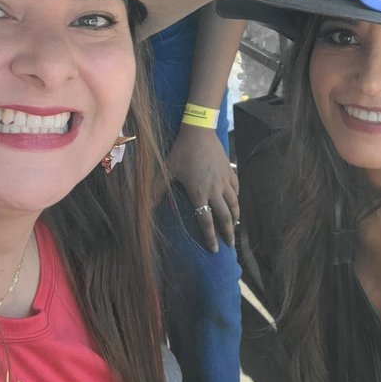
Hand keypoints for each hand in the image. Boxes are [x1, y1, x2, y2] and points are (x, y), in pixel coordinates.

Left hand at [165, 123, 238, 252]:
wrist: (199, 131)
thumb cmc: (181, 152)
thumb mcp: (167, 170)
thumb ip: (156, 189)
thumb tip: (143, 206)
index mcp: (199, 193)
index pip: (206, 221)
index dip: (211, 237)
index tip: (215, 250)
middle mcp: (214, 190)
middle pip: (225, 216)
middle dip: (228, 233)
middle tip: (230, 245)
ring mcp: (224, 180)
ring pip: (234, 203)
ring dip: (235, 217)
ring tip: (236, 226)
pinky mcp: (229, 170)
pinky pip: (236, 188)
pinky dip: (237, 197)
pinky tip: (236, 201)